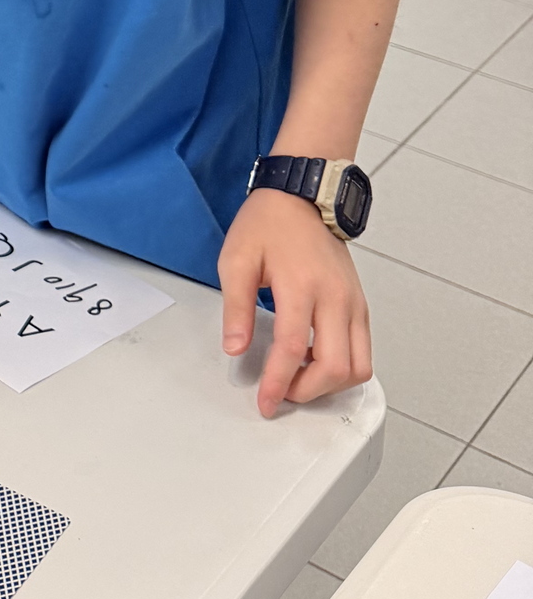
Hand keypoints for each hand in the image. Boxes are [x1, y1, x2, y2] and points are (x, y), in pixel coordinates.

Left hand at [218, 189, 371, 416]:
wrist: (303, 197)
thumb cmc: (268, 224)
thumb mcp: (236, 260)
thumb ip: (235, 308)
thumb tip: (235, 347)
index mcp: (302, 286)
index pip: (293, 350)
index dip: (278, 383)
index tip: (265, 401)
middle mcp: (336, 297)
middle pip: (335, 366)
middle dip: (308, 391)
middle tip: (281, 393)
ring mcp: (353, 302)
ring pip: (359, 365)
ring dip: (331, 384)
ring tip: (299, 379)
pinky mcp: (360, 304)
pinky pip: (363, 349)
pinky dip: (343, 366)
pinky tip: (315, 360)